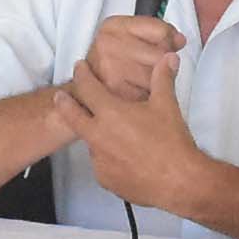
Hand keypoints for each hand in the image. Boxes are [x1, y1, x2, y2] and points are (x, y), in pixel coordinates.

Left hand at [63, 58, 211, 214]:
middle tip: (60, 96)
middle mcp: (98, 136)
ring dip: (94, 133)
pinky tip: (122, 155)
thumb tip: (168, 57)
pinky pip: (101, 163)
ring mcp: (99, 160)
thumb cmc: (171, 140)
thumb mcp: (167, 105)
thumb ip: (163, 78)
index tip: (79, 68)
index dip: (82, 75)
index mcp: (110, 113)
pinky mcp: (104, 179)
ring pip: (90, 141)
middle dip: (64, 103)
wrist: (178, 181)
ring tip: (108, 132)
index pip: (88, 88)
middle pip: (71, 116)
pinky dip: (107, 156)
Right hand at [82, 13, 184, 107]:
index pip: (162, 31)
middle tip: (150, 69)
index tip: (164, 47)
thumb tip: (180, 41)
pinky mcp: (113, 90)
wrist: (83, 88)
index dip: (169, 41)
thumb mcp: (132, 37)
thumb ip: (161, 33)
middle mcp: (107, 43)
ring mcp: (108, 66)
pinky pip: (147, 93)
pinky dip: (147, 97)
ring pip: (156, 76)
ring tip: (141, 81)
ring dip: (155, 83)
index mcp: (113, 26)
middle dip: (162, 65)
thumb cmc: (113, 62)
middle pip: (160, 55)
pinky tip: (137, 93)